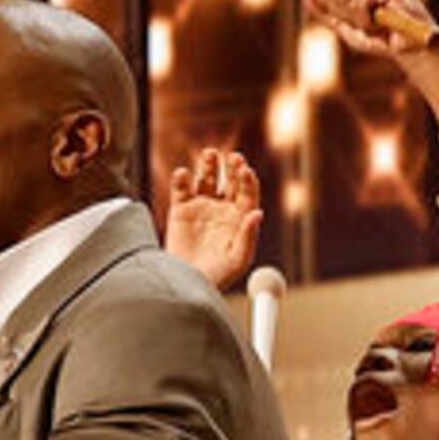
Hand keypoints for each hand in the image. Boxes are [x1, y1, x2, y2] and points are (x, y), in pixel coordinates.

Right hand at [162, 148, 264, 292]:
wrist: (186, 284)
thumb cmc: (217, 277)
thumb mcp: (237, 260)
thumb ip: (248, 237)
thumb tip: (258, 213)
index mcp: (240, 218)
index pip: (248, 193)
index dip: (248, 181)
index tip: (245, 171)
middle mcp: (223, 209)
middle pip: (231, 181)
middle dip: (233, 167)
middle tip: (233, 157)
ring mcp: (202, 207)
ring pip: (207, 178)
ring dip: (209, 165)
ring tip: (210, 154)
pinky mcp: (180, 209)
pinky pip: (181, 188)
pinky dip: (181, 179)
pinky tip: (183, 174)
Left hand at [305, 0, 438, 63]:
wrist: (411, 48)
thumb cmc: (379, 36)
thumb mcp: (343, 24)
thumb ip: (321, 7)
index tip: (334, 8)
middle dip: (342, 14)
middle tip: (365, 23)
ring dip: (357, 21)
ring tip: (376, 23)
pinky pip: (358, 4)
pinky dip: (366, 22)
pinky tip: (383, 22)